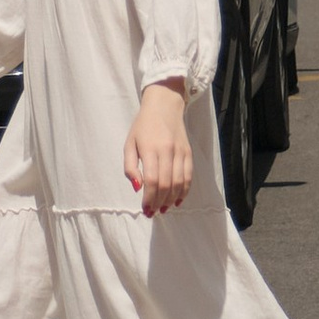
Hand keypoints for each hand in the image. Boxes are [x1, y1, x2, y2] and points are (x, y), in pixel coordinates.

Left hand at [124, 81, 191, 216]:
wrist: (164, 105)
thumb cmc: (143, 126)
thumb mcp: (129, 143)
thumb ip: (130, 167)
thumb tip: (137, 188)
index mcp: (150, 149)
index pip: (152, 180)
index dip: (149, 199)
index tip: (145, 209)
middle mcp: (167, 151)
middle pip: (167, 184)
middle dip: (159, 202)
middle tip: (152, 212)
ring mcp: (180, 152)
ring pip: (179, 183)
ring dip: (171, 200)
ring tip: (163, 208)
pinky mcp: (189, 153)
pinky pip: (189, 176)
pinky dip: (184, 191)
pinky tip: (176, 200)